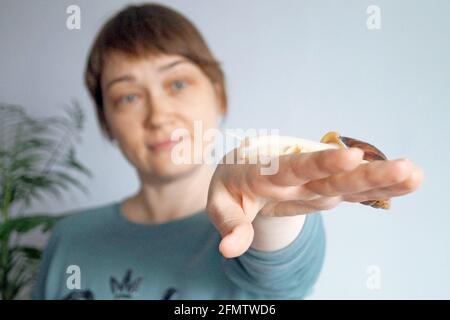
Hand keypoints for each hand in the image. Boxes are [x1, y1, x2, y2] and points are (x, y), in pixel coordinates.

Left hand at [206, 147, 422, 257]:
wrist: (242, 170)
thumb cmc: (231, 187)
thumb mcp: (219, 204)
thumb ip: (229, 224)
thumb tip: (230, 249)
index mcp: (268, 173)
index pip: (297, 167)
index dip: (322, 163)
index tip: (351, 157)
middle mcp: (298, 177)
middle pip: (333, 175)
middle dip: (368, 173)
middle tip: (406, 168)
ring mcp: (313, 183)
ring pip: (348, 181)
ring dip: (380, 178)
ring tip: (413, 173)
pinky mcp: (323, 190)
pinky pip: (350, 191)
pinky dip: (375, 189)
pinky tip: (405, 185)